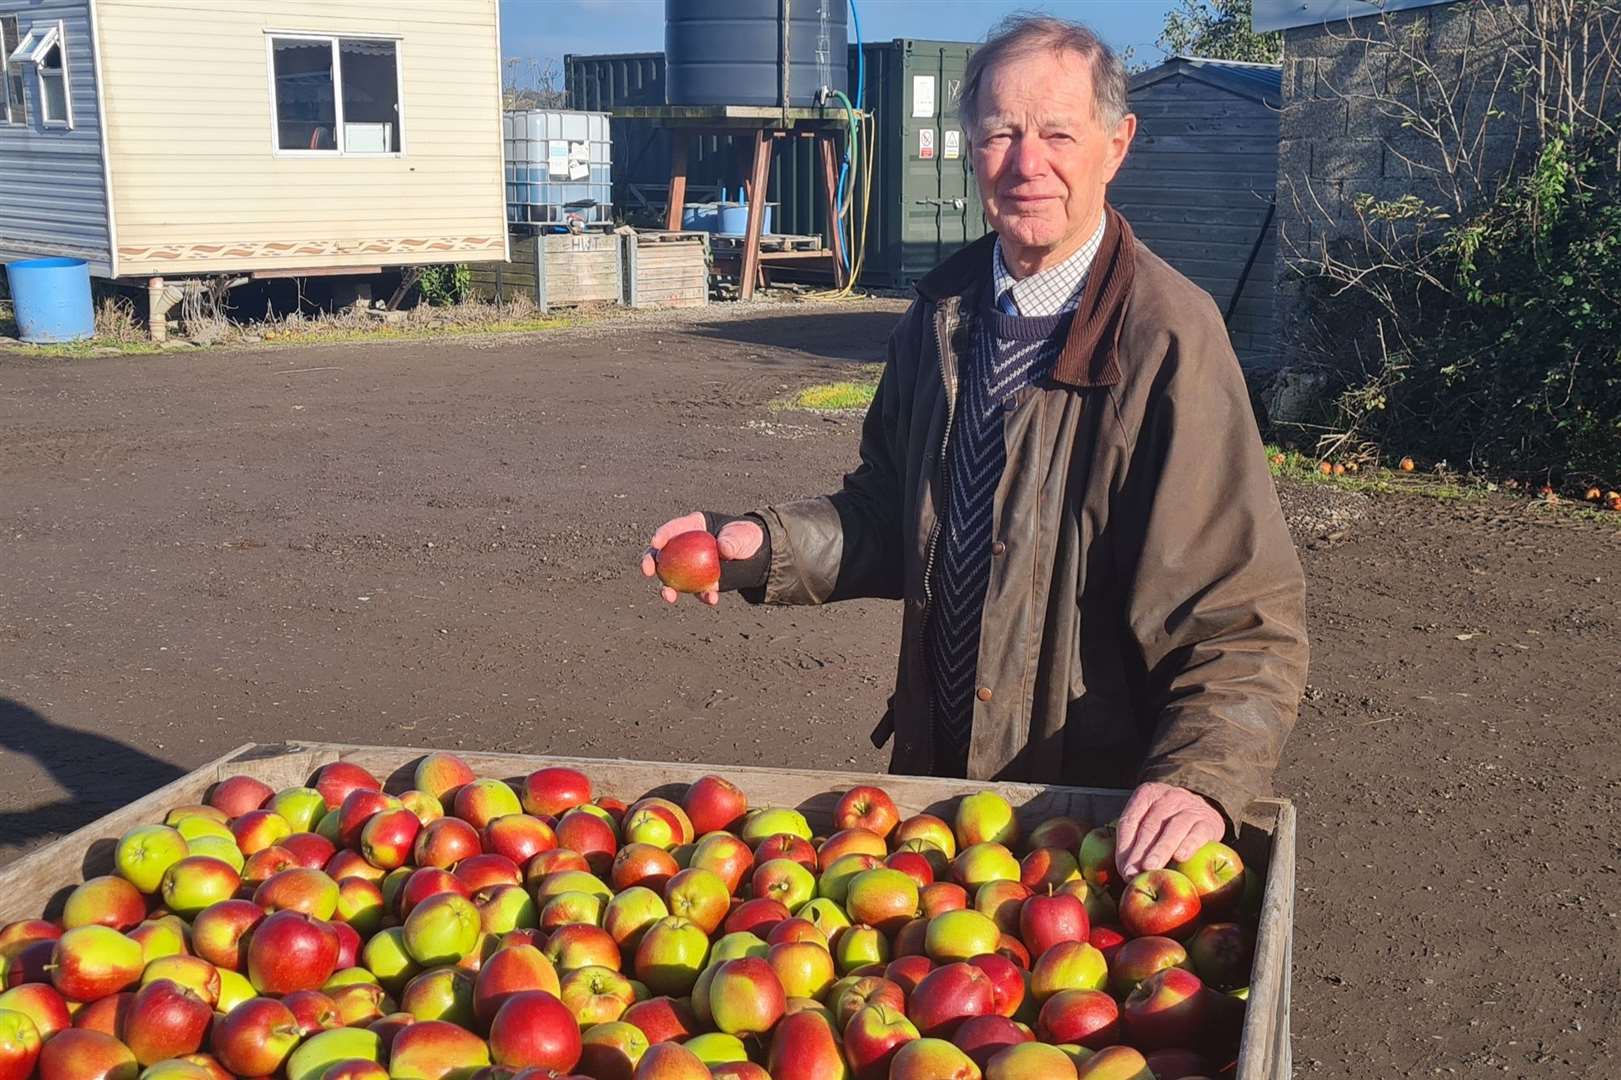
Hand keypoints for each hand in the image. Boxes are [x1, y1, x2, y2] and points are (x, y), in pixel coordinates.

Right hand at [639, 511, 764, 606]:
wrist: (757, 555)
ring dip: (668, 589)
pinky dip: (703, 596)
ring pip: (672, 578)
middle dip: (650, 562)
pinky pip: (699, 592)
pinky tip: (711, 599)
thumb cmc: (746, 537)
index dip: (662, 535)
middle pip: (662, 554)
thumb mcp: (743, 534)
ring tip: (668, 596)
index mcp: (692, 527)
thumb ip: (733, 539)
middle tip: (647, 570)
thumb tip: (723, 549)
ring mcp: (691, 567)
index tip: (656, 543)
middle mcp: (685, 547)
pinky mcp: (702, 583)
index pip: (673, 529)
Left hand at [1114, 782, 1224, 879]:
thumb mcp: (1149, 820)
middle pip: (1150, 826)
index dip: (1124, 846)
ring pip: (1173, 828)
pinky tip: (1180, 857)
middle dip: (1139, 852)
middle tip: (1131, 873)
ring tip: (1150, 868)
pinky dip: (1188, 845)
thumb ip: (1135, 839)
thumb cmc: (1168, 819)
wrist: (1204, 810)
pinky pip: (1198, 833)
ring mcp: (1190, 808)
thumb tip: (1126, 870)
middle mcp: (1168, 797)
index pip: (1130, 820)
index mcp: (1146, 794)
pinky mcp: (1209, 822)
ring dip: (1159, 850)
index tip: (1122, 868)